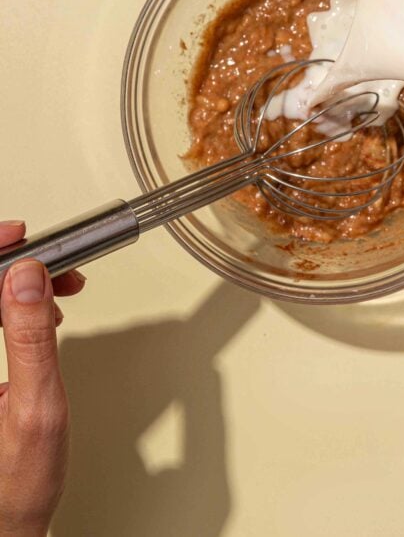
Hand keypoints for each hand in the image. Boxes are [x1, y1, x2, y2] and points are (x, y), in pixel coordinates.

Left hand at [0, 221, 85, 536]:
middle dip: (15, 268)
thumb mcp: (36, 407)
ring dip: (18, 286)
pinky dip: (15, 308)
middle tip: (54, 266)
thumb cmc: (16, 482)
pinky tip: (39, 314)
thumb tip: (26, 277)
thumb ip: (30, 337)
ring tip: (57, 291)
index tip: (21, 236)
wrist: (5, 521)